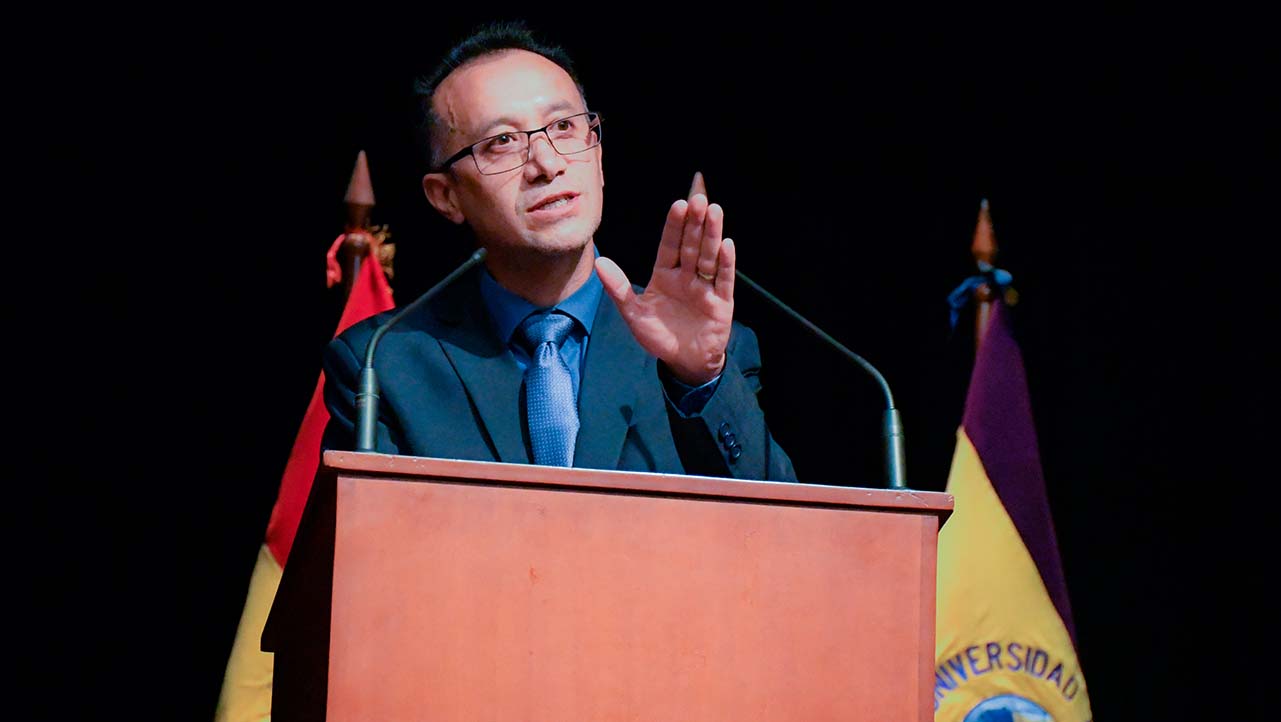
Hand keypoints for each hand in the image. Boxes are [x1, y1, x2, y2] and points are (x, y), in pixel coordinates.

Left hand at [596, 193, 734, 384]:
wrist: (684, 362)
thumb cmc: (658, 337)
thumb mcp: (634, 314)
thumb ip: (618, 288)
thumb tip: (598, 262)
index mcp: (665, 275)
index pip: (669, 245)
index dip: (674, 226)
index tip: (678, 205)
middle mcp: (686, 276)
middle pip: (691, 245)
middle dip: (695, 222)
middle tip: (699, 199)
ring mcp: (705, 287)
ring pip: (708, 256)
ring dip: (711, 234)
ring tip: (714, 212)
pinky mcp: (721, 302)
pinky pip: (724, 280)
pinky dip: (725, 263)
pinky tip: (726, 244)